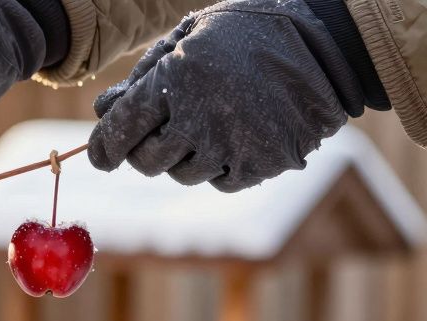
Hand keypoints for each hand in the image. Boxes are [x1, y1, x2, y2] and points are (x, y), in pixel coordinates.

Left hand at [87, 0, 368, 191]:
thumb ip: (142, 75)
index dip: (103, 148)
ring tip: (206, 123)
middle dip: (144, 150)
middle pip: (147, 161)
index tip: (100, 155)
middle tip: (157, 133)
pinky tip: (234, 135)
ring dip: (183, 156)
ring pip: (182, 174)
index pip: (120, 131)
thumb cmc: (247, 32)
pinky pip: (219, 181)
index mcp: (175, 80)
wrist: (327, 45)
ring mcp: (231, 146)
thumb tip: (102, 111)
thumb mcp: (189, 36)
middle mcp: (199, 119)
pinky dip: (219, 165)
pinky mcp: (260, 166)